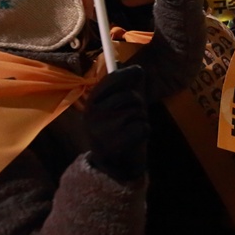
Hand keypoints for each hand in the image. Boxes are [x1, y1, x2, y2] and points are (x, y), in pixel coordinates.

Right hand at [85, 65, 148, 180]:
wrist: (113, 166)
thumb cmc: (118, 131)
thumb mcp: (118, 107)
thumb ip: (127, 89)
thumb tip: (138, 69)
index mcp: (91, 103)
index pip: (110, 80)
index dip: (127, 74)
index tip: (138, 71)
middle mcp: (93, 115)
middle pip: (129, 96)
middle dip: (138, 103)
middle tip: (134, 113)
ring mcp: (103, 130)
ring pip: (137, 111)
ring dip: (141, 119)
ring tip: (131, 128)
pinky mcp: (116, 144)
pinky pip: (142, 127)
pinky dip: (144, 132)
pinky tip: (134, 139)